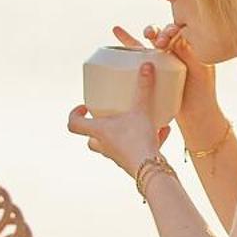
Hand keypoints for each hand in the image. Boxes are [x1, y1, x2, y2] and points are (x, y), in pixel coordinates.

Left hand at [69, 59, 172, 177]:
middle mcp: (104, 145)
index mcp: (98, 132)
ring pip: (113, 145)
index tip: (83, 106)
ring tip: (137, 120)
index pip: (74, 125)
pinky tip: (163, 130)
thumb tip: (146, 66)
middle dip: (97, 127)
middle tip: (108, 115)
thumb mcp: (141, 110)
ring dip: (122, 133)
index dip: (74, 115)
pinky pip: (136, 149)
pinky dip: (146, 139)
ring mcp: (117, 156)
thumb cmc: (137, 140)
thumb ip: (143, 88)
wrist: (150, 170)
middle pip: (91, 139)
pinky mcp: (132, 162)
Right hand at [128, 21, 224, 138]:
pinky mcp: (153, 72)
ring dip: (138, 35)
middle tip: (153, 39)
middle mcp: (176, 51)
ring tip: (119, 31)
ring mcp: (164, 61)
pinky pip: (139, 56)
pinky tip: (116, 33)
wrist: (196, 115)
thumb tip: (176, 37)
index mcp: (190, 48)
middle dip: (155, 32)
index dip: (170, 30)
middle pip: (162, 34)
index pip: (178, 31)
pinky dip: (127, 44)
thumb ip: (190, 54)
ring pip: (149, 42)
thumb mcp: (199, 71)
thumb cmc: (203, 93)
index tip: (168, 36)